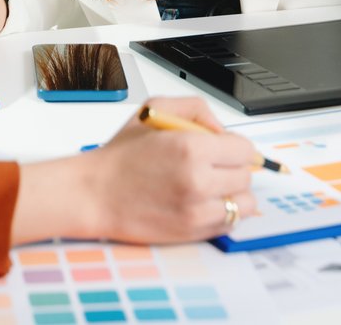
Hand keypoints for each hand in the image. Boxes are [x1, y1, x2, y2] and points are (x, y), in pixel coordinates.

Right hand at [12, 97, 259, 244]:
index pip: (245, 149)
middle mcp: (198, 180)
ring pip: (244, 204)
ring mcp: (197, 210)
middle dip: (233, 168)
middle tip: (213, 165)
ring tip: (212, 186)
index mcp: (191, 147)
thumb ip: (196, 109)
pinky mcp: (192, 231)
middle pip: (246, 176)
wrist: (94, 194)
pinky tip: (205, 202)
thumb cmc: (121, 155)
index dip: (235, 146)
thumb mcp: (154, 110)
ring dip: (234, 194)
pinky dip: (224, 213)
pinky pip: (230, 223)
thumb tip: (222, 130)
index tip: (225, 148)